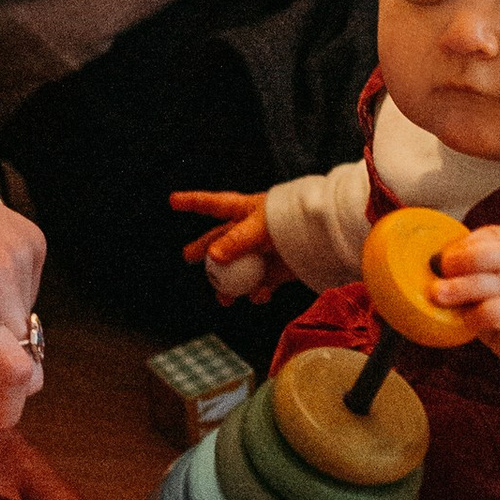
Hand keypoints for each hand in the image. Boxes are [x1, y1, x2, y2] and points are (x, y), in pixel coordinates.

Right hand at [171, 186, 291, 304]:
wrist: (327, 237)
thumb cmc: (292, 221)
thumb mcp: (260, 227)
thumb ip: (236, 241)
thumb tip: (212, 257)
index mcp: (245, 211)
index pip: (212, 205)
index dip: (192, 202)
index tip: (173, 200)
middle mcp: (251, 231)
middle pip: (220, 241)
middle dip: (204, 249)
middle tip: (188, 257)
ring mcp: (264, 252)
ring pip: (239, 270)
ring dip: (230, 286)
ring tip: (225, 299)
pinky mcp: (279, 269)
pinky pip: (261, 284)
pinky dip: (258, 293)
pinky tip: (259, 296)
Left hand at [433, 225, 499, 423]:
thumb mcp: (489, 291)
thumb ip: (468, 278)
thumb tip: (424, 274)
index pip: (494, 236)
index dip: (466, 244)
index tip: (441, 258)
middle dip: (467, 259)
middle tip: (441, 270)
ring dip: (467, 287)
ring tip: (440, 295)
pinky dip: (486, 313)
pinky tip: (469, 320)